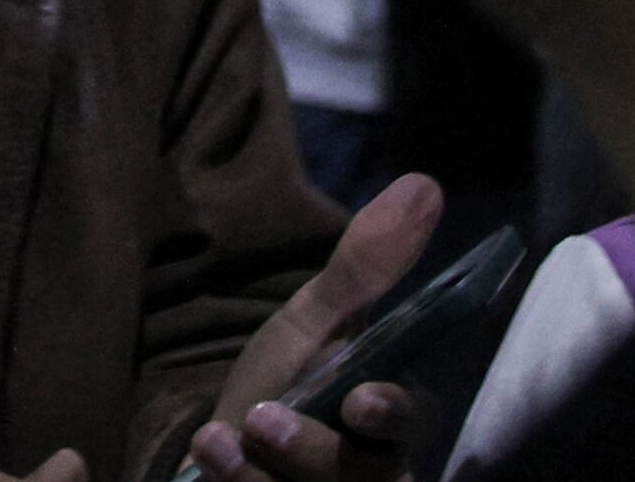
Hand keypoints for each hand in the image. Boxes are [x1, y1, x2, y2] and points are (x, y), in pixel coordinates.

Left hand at [184, 172, 439, 478]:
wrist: (219, 446)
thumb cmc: (285, 380)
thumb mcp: (314, 322)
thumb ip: (365, 267)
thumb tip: (425, 182)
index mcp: (390, 420)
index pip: (413, 423)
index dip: (391, 415)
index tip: (360, 399)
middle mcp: (372, 475)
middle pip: (367, 477)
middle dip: (312, 450)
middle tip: (263, 420)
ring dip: (262, 475)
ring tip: (219, 438)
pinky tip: (209, 458)